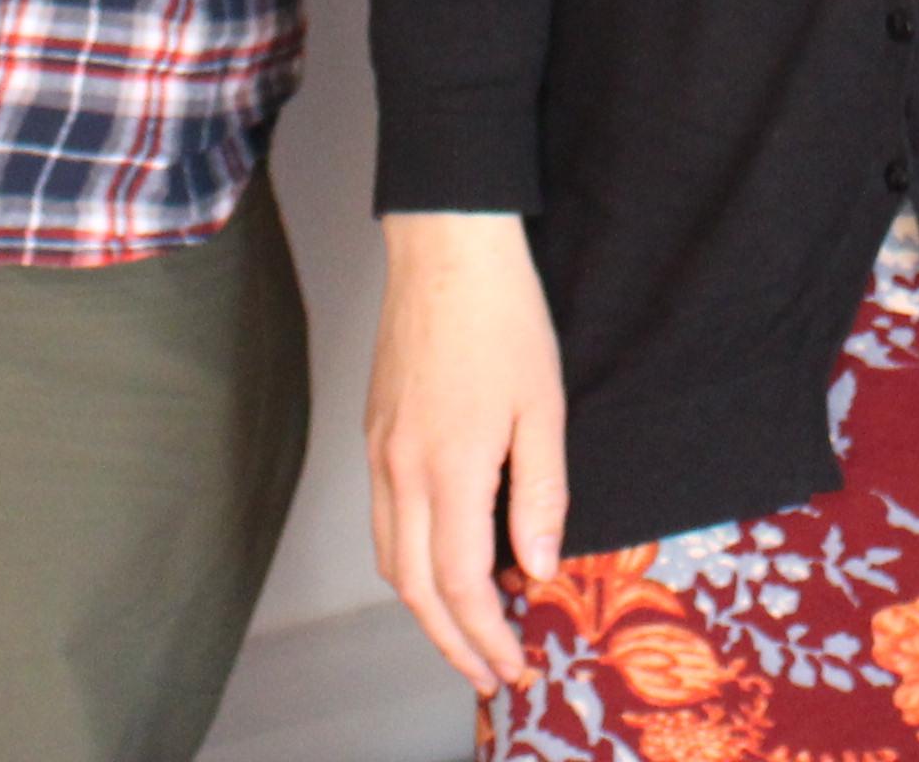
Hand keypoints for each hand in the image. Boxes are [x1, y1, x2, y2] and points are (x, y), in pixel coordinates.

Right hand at [369, 212, 566, 692]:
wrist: (446, 247)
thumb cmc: (503, 317)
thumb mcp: (544, 406)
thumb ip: (541, 493)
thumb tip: (540, 566)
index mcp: (449, 467)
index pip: (459, 582)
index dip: (485, 634)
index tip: (512, 665)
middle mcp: (400, 469)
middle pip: (413, 586)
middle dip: (451, 639)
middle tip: (489, 671)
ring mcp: (379, 451)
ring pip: (389, 556)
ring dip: (425, 606)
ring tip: (469, 631)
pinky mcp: (374, 432)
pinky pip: (382, 519)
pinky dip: (409, 559)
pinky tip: (443, 561)